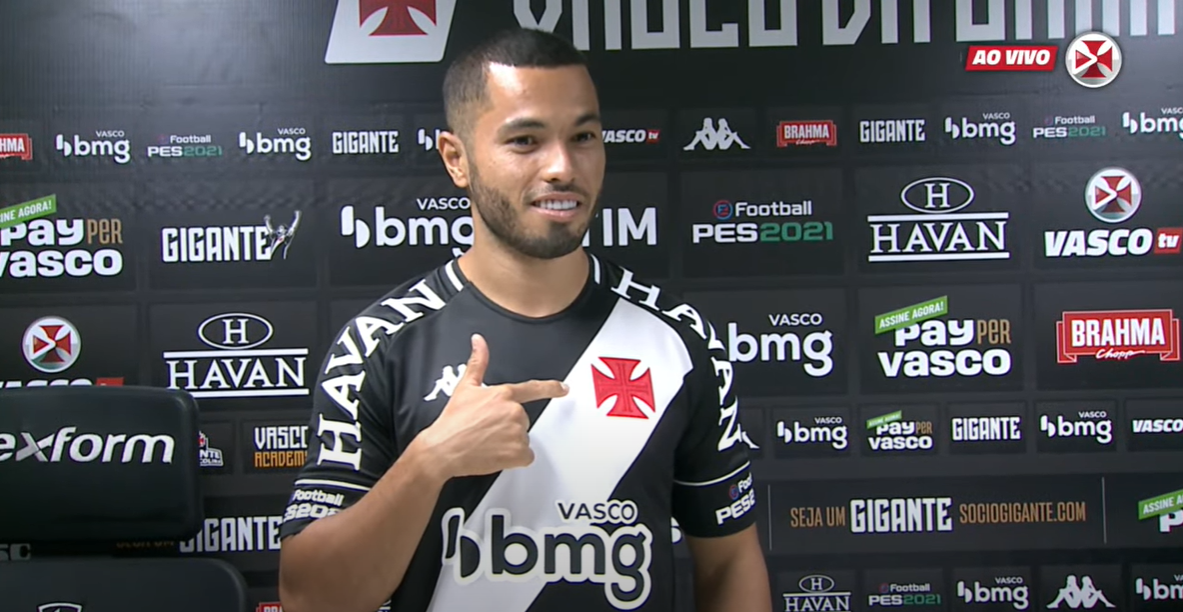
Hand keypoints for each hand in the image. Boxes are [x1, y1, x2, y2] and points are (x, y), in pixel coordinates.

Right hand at [416, 333, 568, 479]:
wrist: (443, 449)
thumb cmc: (453, 422)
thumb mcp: (465, 388)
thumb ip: (478, 362)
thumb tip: (479, 341)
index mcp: (503, 394)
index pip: (533, 389)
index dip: (551, 388)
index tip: (564, 389)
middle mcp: (514, 412)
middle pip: (523, 419)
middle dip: (508, 426)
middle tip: (487, 430)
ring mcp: (517, 432)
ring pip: (523, 438)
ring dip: (510, 443)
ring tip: (487, 442)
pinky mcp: (517, 453)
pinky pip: (526, 456)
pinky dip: (514, 459)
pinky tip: (496, 455)